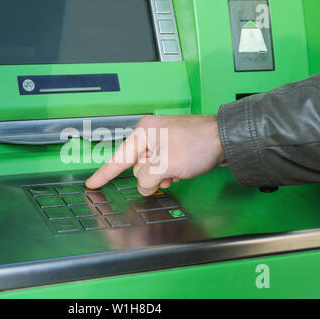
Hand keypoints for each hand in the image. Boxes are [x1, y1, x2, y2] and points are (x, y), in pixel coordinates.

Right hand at [85, 115, 225, 195]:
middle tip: (166, 176)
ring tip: (177, 173)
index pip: (118, 158)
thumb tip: (144, 185)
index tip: (92, 184)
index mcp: (143, 133)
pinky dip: (170, 174)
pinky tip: (181, 172)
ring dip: (162, 177)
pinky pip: (163, 168)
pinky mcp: (173, 148)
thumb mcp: (166, 165)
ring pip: (151, 170)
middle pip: (137, 167)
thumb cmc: (198, 144)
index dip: (104, 174)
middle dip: (149, 177)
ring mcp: (163, 142)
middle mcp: (151, 135)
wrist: (227, 140)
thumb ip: (147, 178)